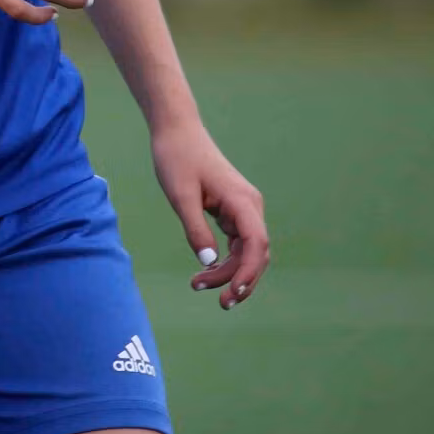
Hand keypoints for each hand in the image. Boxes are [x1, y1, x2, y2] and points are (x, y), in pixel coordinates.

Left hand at [152, 122, 269, 309]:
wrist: (176, 131)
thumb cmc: (176, 158)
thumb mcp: (180, 196)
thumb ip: (195, 229)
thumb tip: (209, 263)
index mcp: (243, 201)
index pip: (257, 245)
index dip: (249, 272)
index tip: (233, 293)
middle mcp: (250, 207)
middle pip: (255, 254)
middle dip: (239, 280)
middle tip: (218, 301)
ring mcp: (243, 210)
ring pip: (246, 252)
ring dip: (228, 272)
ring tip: (198, 285)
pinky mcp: (232, 211)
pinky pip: (236, 243)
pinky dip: (224, 260)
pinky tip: (205, 271)